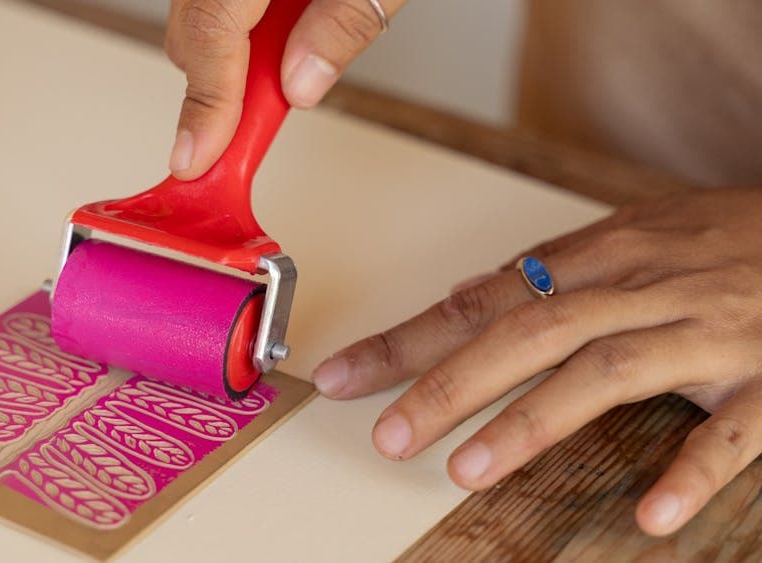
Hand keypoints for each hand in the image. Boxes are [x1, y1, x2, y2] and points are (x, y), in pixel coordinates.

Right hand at [164, 0, 402, 178]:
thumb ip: (342, 25)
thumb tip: (301, 86)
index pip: (210, 34)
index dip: (204, 107)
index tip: (196, 162)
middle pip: (192, 29)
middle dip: (222, 83)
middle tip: (269, 118)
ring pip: (197, 12)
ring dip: (234, 48)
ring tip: (297, 50)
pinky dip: (243, 20)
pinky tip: (287, 19)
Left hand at [312, 187, 761, 535]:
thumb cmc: (728, 239)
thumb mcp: (636, 237)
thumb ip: (555, 271)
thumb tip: (472, 296)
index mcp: (604, 255)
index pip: (485, 298)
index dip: (409, 338)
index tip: (343, 376)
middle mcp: (643, 288)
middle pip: (528, 332)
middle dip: (449, 384)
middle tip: (387, 435)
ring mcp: (705, 332)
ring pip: (605, 372)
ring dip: (532, 423)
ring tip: (466, 470)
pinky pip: (731, 431)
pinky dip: (690, 471)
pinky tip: (651, 515)